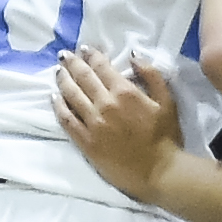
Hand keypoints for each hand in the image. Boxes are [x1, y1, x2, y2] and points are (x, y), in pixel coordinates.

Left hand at [56, 47, 184, 203]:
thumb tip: (133, 55)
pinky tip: (54, 97)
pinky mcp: (85, 141)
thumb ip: (151, 75)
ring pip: (71, 94)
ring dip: (63, 80)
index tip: (85, 49)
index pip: (102, 66)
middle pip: (83, 77)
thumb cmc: (166, 137)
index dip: (92, 55)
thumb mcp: (167, 101)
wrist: (159, 171)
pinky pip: (66, 119)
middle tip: (64, 55)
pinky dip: (58, 106)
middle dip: (72, 63)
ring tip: (58, 71)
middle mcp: (105, 104)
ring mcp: (92, 123)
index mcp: (125, 92)